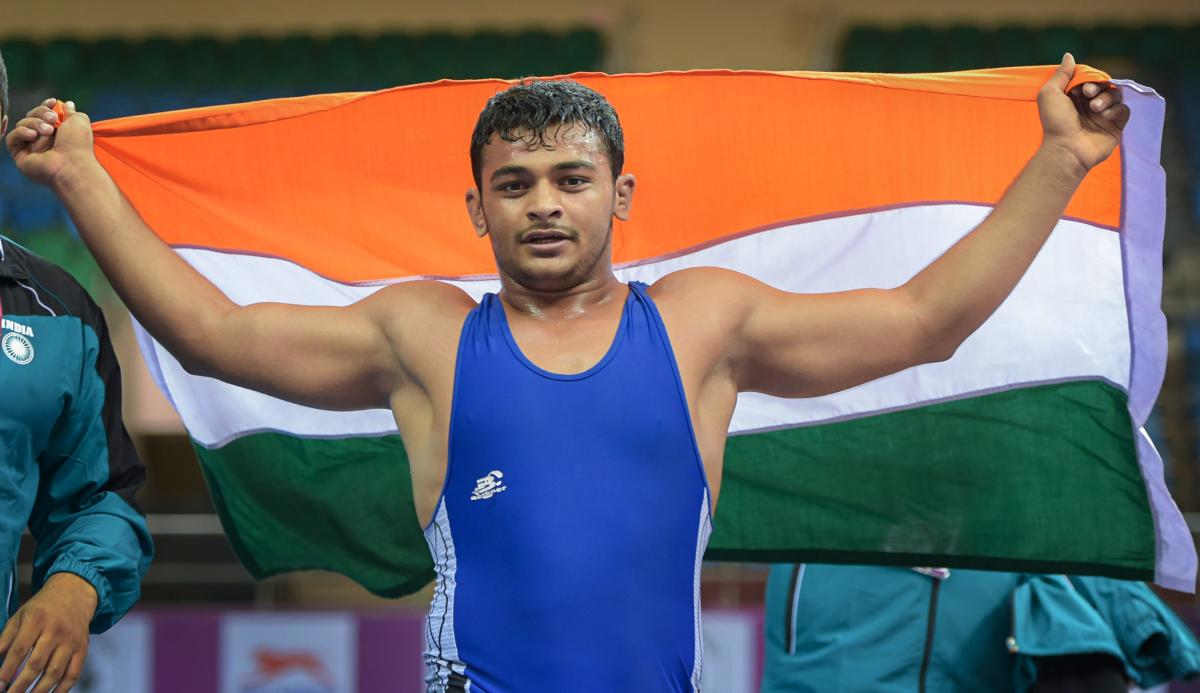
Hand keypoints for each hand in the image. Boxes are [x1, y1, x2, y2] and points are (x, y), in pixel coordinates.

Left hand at [0, 573, 96, 691]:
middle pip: (37, 664)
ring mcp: (71, 642)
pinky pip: (73, 674)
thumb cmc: (42, 608)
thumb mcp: (19, 617)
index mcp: (37, 620)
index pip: (19, 650)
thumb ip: (5, 639)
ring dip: (39, 690)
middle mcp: (56, 631)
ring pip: (55, 672)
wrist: (74, 594)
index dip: (7, 670)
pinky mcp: (82, 649)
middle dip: (20, 685)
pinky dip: (62, 689)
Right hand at [5, 99, 96, 188]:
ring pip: (22, 124)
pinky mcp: (20, 155)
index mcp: (57, 133)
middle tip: (53, 119)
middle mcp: (43, 140)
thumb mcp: (79, 122)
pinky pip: (13, 138)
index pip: (43, 114)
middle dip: (41, 113)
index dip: (45, 106)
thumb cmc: (78, 145)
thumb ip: (72, 112)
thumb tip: (67, 104)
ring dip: (35, 124)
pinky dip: (22, 133)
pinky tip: (32, 136)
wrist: (71, 164)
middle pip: (31, 116)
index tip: (52, 102)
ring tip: (48, 131)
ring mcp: (31, 148)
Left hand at [1036, 53, 1129, 173]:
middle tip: (1088, 94)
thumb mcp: (1050, 94)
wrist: (1067, 149)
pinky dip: (1116, 110)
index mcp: (1074, 97)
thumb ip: (1060, 74)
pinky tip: (1105, 115)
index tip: (1080, 87)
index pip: (1089, 79)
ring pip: (1115, 95)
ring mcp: (1103, 115)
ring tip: (1095, 108)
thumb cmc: (1055, 122)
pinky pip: (1124, 110)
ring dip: (1106, 98)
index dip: (1088, 79)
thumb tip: (1069, 55)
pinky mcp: (1115, 126)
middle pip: (1104, 85)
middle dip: (1098, 86)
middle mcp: (1089, 105)